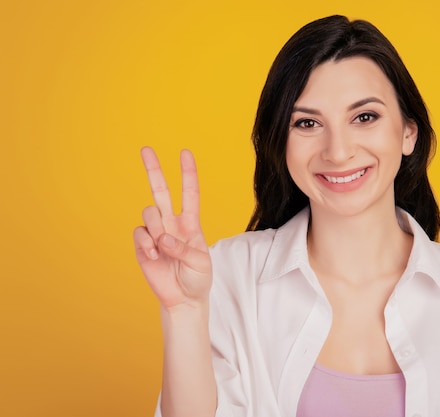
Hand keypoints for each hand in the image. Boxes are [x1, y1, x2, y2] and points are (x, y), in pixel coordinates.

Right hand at [133, 147, 212, 310]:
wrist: (183, 299)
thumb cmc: (197, 278)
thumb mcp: (201, 263)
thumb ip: (184, 250)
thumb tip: (164, 239)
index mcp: (190, 223)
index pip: (189, 193)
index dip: (188, 173)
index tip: (185, 152)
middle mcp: (171, 223)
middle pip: (161, 191)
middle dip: (154, 169)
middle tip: (146, 149)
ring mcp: (155, 233)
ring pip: (149, 212)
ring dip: (156, 228)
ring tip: (162, 247)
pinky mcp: (142, 245)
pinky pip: (139, 234)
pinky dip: (146, 244)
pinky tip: (153, 256)